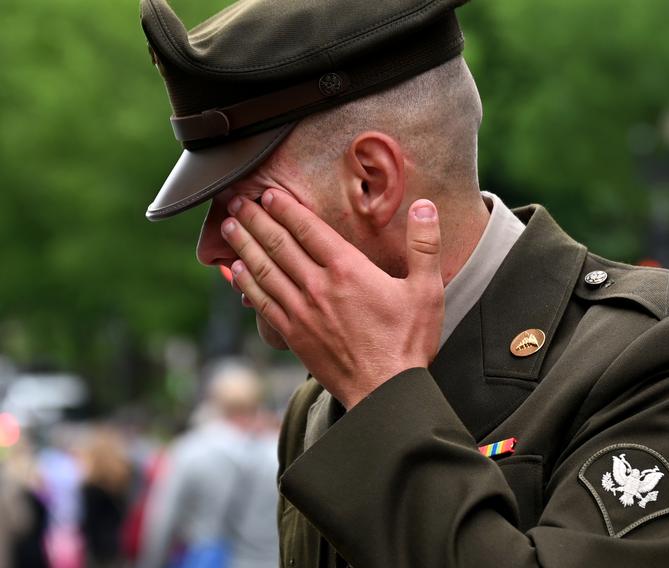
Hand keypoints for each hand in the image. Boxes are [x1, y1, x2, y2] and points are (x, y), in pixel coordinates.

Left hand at [221, 189, 443, 408]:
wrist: (385, 392)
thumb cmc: (408, 341)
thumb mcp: (426, 289)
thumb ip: (424, 244)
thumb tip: (424, 205)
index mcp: (347, 269)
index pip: (307, 228)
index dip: (285, 207)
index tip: (268, 193)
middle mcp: (317, 286)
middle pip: (278, 244)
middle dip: (255, 219)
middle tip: (236, 200)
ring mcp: (301, 311)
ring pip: (264, 270)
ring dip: (244, 245)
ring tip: (228, 226)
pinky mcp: (293, 335)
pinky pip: (262, 302)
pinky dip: (246, 283)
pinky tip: (235, 271)